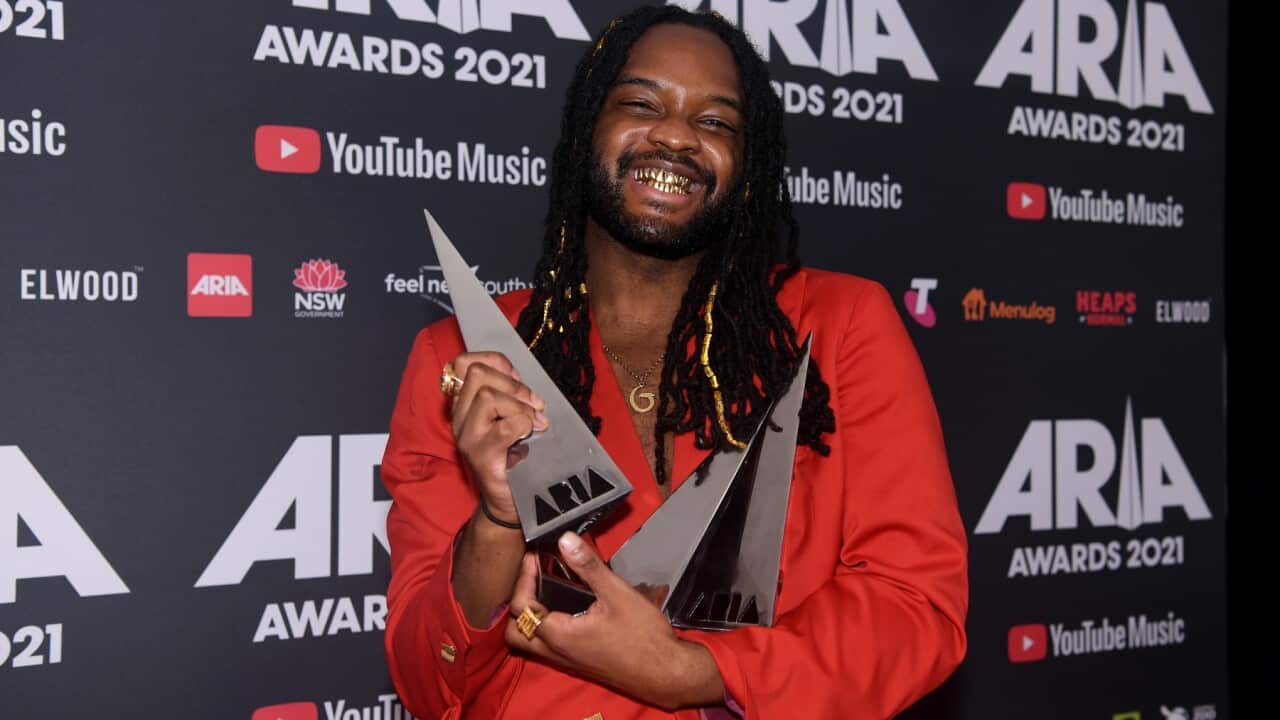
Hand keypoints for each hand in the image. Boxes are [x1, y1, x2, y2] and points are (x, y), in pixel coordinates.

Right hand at [447, 351, 547, 524]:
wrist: (510, 499)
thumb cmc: (514, 454)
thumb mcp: (511, 414)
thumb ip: (510, 392)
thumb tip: (518, 376)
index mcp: (464, 403)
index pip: (466, 363)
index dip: (497, 362)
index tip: (519, 378)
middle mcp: (459, 417)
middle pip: (478, 374)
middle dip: (514, 384)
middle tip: (535, 404)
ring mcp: (467, 436)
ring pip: (488, 397)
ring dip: (521, 406)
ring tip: (536, 423)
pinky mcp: (481, 455)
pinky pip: (505, 426)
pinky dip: (525, 425)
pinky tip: (530, 438)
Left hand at [505, 533, 724, 710]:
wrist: (666, 673)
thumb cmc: (644, 636)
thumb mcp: (617, 593)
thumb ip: (588, 567)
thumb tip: (565, 541)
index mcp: (560, 635)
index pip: (520, 606)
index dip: (523, 578)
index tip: (534, 559)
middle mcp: (557, 652)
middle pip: (515, 632)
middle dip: (518, 603)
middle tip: (533, 579)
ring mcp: (567, 661)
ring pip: (530, 643)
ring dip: (530, 618)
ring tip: (546, 591)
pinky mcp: (579, 663)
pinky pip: (548, 648)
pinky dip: (545, 628)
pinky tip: (567, 609)